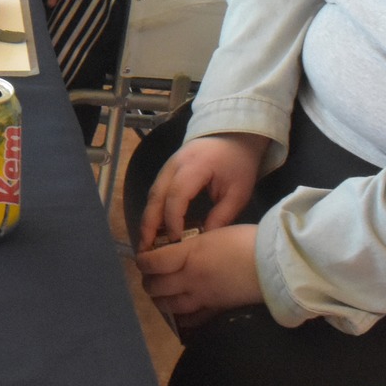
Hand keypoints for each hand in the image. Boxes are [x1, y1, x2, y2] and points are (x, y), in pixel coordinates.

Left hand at [135, 225, 263, 323]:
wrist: (274, 265)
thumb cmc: (246, 241)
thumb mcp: (214, 233)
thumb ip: (193, 244)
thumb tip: (179, 248)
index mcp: (188, 255)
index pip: (152, 262)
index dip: (142, 260)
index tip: (143, 257)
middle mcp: (190, 278)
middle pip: (155, 286)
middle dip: (148, 281)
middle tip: (150, 276)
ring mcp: (202, 298)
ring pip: (169, 305)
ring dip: (160, 300)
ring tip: (159, 294)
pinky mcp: (216, 310)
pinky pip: (192, 319)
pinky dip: (181, 318)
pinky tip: (179, 315)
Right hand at [138, 133, 270, 250]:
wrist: (234, 136)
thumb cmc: (238, 164)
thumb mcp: (238, 192)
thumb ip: (221, 216)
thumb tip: (204, 240)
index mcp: (194, 167)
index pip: (176, 196)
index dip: (173, 220)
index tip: (176, 242)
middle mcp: (174, 165)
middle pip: (155, 196)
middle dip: (149, 224)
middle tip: (146, 249)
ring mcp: (167, 166)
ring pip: (152, 195)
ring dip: (148, 219)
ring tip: (147, 244)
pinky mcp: (167, 170)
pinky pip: (156, 192)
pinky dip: (154, 211)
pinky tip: (156, 228)